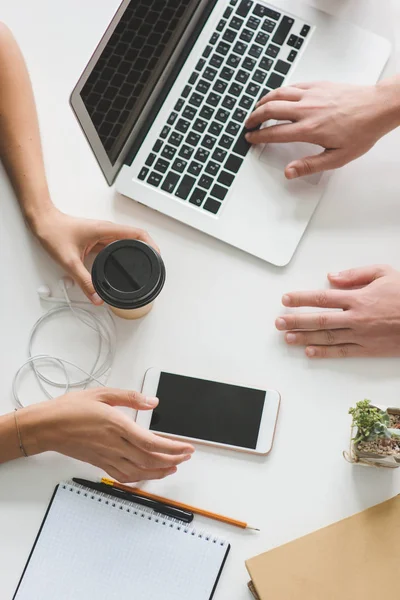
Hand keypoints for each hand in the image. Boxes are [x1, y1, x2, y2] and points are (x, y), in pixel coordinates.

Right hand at [19, 388, 193, 482]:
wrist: (47, 426)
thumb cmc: (70, 409)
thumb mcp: (102, 393)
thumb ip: (130, 397)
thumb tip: (152, 401)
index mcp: (117, 425)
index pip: (151, 442)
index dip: (172, 448)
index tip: (187, 447)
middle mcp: (114, 444)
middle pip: (149, 459)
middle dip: (173, 459)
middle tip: (187, 456)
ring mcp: (107, 457)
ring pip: (139, 471)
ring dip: (160, 472)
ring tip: (174, 466)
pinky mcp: (100, 463)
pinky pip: (123, 476)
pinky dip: (139, 478)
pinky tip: (147, 475)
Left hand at [33, 208, 158, 303]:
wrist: (42, 221)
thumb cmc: (53, 232)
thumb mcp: (69, 261)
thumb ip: (84, 282)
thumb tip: (97, 296)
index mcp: (105, 230)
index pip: (137, 233)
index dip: (151, 244)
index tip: (157, 256)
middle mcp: (107, 230)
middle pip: (135, 238)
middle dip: (147, 250)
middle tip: (153, 264)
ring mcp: (102, 234)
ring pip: (125, 243)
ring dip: (135, 251)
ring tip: (142, 265)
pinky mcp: (97, 239)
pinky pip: (114, 246)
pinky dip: (121, 254)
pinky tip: (121, 264)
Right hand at [245, 79, 399, 178]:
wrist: (377, 108)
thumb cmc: (361, 131)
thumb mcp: (337, 158)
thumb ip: (310, 165)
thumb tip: (289, 172)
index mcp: (309, 130)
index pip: (274, 132)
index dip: (258, 136)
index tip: (251, 138)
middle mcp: (307, 110)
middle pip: (270, 110)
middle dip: (254, 117)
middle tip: (249, 124)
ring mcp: (312, 95)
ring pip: (278, 94)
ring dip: (263, 102)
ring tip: (257, 109)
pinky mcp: (318, 85)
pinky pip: (292, 85)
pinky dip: (280, 91)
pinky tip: (278, 96)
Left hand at [275, 265, 399, 357]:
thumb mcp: (384, 273)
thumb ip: (356, 274)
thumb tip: (332, 277)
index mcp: (358, 298)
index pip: (323, 298)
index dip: (301, 299)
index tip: (286, 299)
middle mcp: (356, 318)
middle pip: (319, 320)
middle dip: (295, 320)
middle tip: (278, 322)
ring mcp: (361, 336)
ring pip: (327, 338)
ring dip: (304, 338)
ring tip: (287, 337)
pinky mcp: (368, 349)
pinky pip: (342, 352)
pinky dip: (325, 353)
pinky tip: (310, 352)